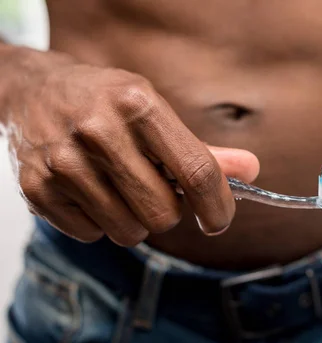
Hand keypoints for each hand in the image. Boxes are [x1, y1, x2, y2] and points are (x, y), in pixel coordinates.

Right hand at [0, 48, 258, 245]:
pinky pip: (92, 236)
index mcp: (139, 105)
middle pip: (164, 214)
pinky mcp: (37, 189)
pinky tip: (90, 191)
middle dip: (169, 211)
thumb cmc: (106, 102)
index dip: (218, 206)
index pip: (197, 172)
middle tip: (154, 189)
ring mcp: (64, 162)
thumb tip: (250, 171)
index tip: (218, 221)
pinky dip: (99, 222)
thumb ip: (203, 149)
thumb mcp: (155, 111)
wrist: (34, 90)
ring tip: (119, 187)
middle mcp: (99, 131)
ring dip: (134, 220)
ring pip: (129, 232)